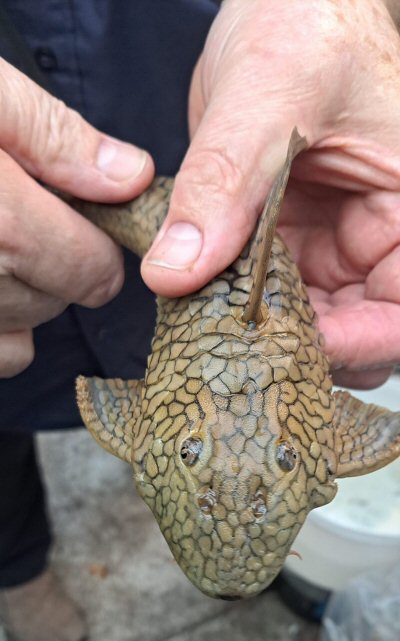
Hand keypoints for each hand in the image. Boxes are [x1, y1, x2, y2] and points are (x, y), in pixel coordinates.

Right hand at [0, 59, 153, 377]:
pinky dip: (3, 329)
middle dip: (60, 266)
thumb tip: (128, 176)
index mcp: (2, 223)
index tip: (83, 222)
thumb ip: (57, 138)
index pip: (90, 268)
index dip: (95, 246)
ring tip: (7, 249)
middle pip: (58, 298)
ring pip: (23, 331)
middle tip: (35, 225)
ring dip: (28, 297)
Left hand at [142, 0, 399, 387]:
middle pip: (352, 329)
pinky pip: (262, 291)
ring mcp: (326, 243)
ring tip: (208, 324)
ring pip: (302, 320)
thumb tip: (175, 272)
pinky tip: (196, 294)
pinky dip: (231, 302)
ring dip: (259, 330)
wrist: (281, 7)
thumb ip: (225, 183)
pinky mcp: (284, 240)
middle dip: (298, 346)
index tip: (288, 348)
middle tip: (235, 350)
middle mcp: (373, 236)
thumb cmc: (307, 25)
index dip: (358, 344)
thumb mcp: (269, 93)